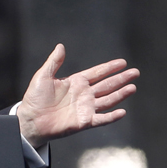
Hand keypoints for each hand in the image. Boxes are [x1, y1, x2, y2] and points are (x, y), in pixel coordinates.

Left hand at [15, 44, 138, 149]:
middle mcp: (84, 94)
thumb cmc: (35, 98)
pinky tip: (122, 111)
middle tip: (135, 72)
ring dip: (121, 94)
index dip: (110, 67)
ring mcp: (86, 108)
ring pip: (108, 100)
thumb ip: (54, 62)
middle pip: (107, 85)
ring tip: (133, 87)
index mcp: (76, 82)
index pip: (97, 73)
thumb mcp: (43, 76)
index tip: (123, 62)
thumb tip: (60, 46)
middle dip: (121, 79)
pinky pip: (101, 119)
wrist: (31, 119)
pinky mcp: (84, 122)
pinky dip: (112, 116)